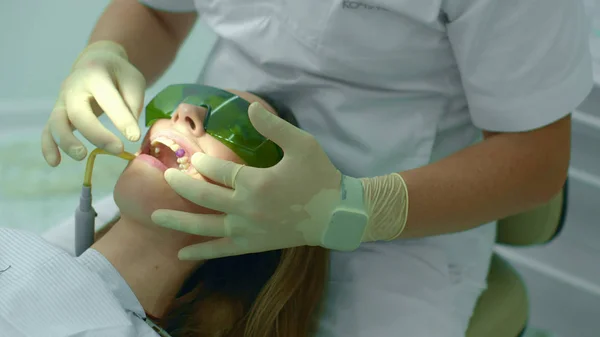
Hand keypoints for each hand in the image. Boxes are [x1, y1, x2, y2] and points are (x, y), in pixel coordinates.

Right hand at [41, 41, 145, 165]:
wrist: (97, 62)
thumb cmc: (119, 76)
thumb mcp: (134, 81)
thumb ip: (132, 104)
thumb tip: (130, 133)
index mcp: (96, 75)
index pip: (107, 98)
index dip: (121, 118)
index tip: (134, 136)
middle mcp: (74, 87)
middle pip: (78, 112)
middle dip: (97, 134)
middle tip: (117, 150)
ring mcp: (62, 100)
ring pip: (57, 122)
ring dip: (66, 141)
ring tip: (82, 156)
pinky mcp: (58, 113)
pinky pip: (47, 130)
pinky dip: (48, 146)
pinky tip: (55, 163)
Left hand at [151, 102, 342, 259]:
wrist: (335, 214)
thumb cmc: (320, 176)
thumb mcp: (302, 144)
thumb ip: (274, 126)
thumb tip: (250, 107)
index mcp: (255, 181)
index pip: (218, 170)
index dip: (203, 162)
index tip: (193, 157)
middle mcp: (245, 207)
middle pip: (203, 195)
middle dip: (181, 185)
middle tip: (166, 176)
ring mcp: (246, 229)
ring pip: (204, 226)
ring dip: (178, 221)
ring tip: (154, 217)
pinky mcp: (251, 245)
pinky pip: (221, 250)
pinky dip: (201, 252)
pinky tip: (181, 253)